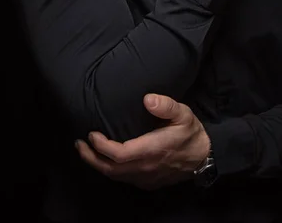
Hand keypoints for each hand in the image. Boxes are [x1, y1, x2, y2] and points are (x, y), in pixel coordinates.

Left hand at [75, 94, 210, 190]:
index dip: (101, 146)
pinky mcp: (147, 183)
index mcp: (151, 150)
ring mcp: (145, 178)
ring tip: (86, 151)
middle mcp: (145, 168)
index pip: (119, 154)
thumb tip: (147, 99)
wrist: (203, 157)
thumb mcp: (183, 113)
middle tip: (78, 144)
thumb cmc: (191, 132)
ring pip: (114, 176)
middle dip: (91, 157)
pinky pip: (122, 179)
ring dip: (97, 165)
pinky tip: (105, 160)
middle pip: (110, 169)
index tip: (91, 133)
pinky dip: (109, 170)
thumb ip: (166, 105)